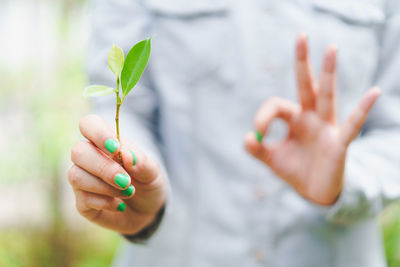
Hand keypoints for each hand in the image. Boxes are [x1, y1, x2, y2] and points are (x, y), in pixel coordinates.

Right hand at [68, 115, 165, 233]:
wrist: (148, 211)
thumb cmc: (147, 182)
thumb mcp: (153, 171)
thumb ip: (141, 162)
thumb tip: (125, 154)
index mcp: (105, 142)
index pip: (89, 124)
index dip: (98, 133)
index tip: (115, 148)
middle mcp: (89, 158)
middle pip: (78, 151)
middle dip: (104, 168)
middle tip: (126, 180)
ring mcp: (83, 180)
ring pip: (76, 176)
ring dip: (106, 187)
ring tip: (128, 192)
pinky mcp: (82, 203)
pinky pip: (83, 199)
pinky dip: (106, 202)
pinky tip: (120, 204)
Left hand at [245, 34, 379, 205]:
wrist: (313, 192)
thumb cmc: (295, 170)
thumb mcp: (271, 159)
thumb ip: (257, 149)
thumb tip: (248, 136)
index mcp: (295, 118)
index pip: (276, 105)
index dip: (263, 116)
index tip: (257, 133)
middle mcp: (311, 117)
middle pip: (306, 84)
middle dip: (303, 62)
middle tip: (301, 35)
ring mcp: (326, 127)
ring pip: (327, 95)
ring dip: (329, 72)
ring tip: (331, 48)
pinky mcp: (339, 141)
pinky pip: (353, 124)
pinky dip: (362, 109)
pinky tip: (373, 93)